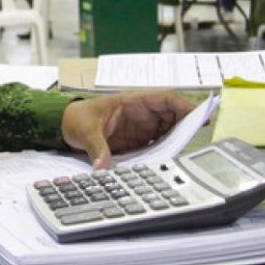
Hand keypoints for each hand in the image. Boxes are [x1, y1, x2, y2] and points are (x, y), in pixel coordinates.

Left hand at [61, 91, 195, 168]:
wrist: (66, 126)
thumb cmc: (77, 118)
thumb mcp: (86, 131)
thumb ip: (97, 148)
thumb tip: (102, 166)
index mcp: (132, 102)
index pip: (164, 98)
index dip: (183, 105)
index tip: (197, 115)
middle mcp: (141, 113)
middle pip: (172, 114)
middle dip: (186, 123)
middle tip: (198, 136)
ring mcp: (141, 127)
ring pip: (168, 129)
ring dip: (178, 137)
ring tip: (188, 149)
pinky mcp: (138, 141)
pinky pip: (158, 143)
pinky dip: (167, 149)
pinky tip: (171, 158)